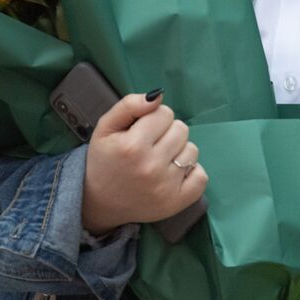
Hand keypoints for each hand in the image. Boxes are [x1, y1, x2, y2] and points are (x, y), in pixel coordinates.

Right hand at [81, 92, 207, 234]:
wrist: (98, 201)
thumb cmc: (104, 160)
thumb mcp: (105, 127)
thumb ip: (128, 105)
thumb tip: (157, 97)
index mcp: (132, 146)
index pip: (165, 113)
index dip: (154, 118)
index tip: (143, 130)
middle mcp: (151, 167)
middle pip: (181, 129)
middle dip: (167, 133)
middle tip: (151, 145)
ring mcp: (165, 187)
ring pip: (192, 150)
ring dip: (178, 151)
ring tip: (160, 160)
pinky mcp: (176, 202)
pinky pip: (201, 177)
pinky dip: (192, 172)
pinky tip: (174, 173)